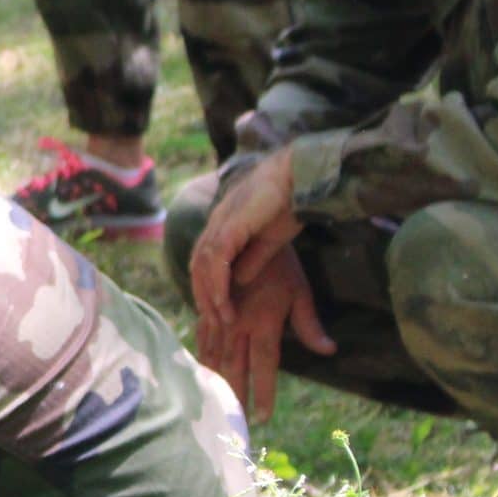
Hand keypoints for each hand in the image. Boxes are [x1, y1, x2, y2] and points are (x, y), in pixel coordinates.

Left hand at [190, 146, 302, 334]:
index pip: (205, 260)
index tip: (215, 309)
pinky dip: (218, 284)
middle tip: (213, 321)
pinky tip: (224, 303)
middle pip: (197, 264)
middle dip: (203, 295)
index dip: (207, 286)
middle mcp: (216, 222)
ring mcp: (220, 221)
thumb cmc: (290, 202)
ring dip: (211, 295)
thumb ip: (253, 259)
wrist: (300, 175)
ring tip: (222, 319)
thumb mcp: (270, 239)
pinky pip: (216, 260)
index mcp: (224, 223)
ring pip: (203, 265)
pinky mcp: (230, 224)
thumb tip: (238, 282)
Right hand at [195, 246, 334, 424]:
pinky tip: (201, 375)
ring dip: (217, 383)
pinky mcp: (208, 309)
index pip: (264, 364)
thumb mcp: (300, 292)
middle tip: (236, 423)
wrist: (246, 234)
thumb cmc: (281, 265)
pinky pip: (201, 338)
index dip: (264, 392)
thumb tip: (330, 351)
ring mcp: (220, 317)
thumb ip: (310, 325)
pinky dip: (201, 359)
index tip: (264, 416)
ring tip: (217, 407)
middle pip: (235, 368)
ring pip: (215, 357)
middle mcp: (239, 323)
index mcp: (264, 321)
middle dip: (236, 396)